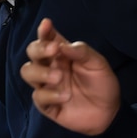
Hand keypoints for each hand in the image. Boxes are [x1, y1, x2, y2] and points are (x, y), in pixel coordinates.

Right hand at [20, 18, 120, 135]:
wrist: (108, 113)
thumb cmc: (102, 84)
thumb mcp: (98, 64)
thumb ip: (82, 52)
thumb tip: (63, 45)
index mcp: (62, 54)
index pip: (48, 38)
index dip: (44, 31)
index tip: (46, 24)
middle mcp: (50, 67)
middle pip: (32, 53)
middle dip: (38, 49)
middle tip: (53, 50)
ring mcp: (46, 85)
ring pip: (28, 72)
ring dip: (40, 72)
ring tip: (59, 77)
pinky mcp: (46, 104)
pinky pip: (38, 96)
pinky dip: (50, 95)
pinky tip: (66, 97)